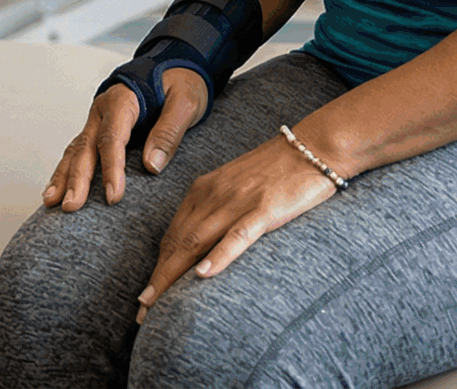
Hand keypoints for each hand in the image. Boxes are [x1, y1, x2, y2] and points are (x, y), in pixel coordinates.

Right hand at [42, 66, 208, 211]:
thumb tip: (152, 166)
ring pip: (76, 151)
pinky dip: (66, 171)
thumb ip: (169, 131)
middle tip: (72, 206)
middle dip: (77, 179)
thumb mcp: (185, 101)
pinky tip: (58, 190)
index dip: (111, 168)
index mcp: (123, 100)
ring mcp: (98, 121)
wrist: (174, 65)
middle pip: (86, 147)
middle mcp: (103, 111)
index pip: (112, 138)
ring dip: (63, 177)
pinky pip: (79, 152)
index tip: (113, 196)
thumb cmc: (180, 81)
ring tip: (51, 202)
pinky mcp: (100, 131)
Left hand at [134, 133, 335, 320]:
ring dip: (173, 274)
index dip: (158, 265)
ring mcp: (237, 201)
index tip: (146, 294)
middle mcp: (213, 194)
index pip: (173, 234)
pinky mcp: (264, 209)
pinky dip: (218, 256)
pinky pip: (237, 236)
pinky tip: (203, 275)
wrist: (314, 146)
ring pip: (196, 241)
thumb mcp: (236, 186)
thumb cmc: (278, 169)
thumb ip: (216, 210)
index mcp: (204, 189)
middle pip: (177, 242)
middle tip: (142, 310)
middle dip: (158, 278)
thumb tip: (201, 245)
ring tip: (158, 302)